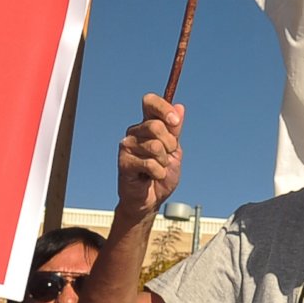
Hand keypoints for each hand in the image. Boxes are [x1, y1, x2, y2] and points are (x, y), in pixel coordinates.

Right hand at [118, 95, 183, 213]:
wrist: (150, 200)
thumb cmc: (161, 176)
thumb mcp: (174, 151)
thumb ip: (175, 131)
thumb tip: (179, 107)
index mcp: (147, 125)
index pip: (149, 102)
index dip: (163, 108)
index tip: (174, 122)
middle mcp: (134, 132)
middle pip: (156, 126)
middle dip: (170, 145)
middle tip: (166, 157)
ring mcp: (127, 146)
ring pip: (155, 146)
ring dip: (163, 162)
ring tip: (157, 169)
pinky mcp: (124, 162)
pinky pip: (150, 163)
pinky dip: (158, 173)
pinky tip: (150, 177)